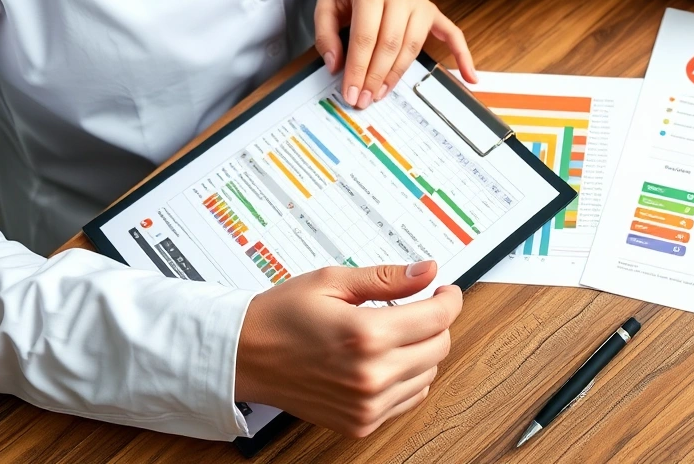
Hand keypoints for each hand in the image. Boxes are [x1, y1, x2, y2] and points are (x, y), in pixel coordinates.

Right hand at [234, 261, 462, 436]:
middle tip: (419, 307)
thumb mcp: (332, 282)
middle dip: (437, 322)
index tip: (446, 291)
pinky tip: (387, 360)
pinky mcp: (361, 422)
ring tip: (393, 334)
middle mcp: (370, 374)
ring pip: (429, 374)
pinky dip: (409, 377)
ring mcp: (367, 404)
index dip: (450, 300)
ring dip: (423, 351)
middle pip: (440, 346)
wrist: (243, 356)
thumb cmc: (281, 316)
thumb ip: (387, 278)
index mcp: (365, 334)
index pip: (438, 318)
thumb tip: (427, 272)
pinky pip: (409, 399)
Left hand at [315, 0, 477, 109]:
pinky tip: (470, 77)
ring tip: (381, 94)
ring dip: (397, 75)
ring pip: (412, 47)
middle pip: (389, 46)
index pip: (365, 39)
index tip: (351, 93)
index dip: (357, 70)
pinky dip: (463, 55)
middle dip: (375, 77)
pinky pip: (451, 34)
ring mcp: (419, 2)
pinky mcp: (431, 11)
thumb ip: (326, 36)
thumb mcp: (324, 5)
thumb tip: (337, 66)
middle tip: (363, 99)